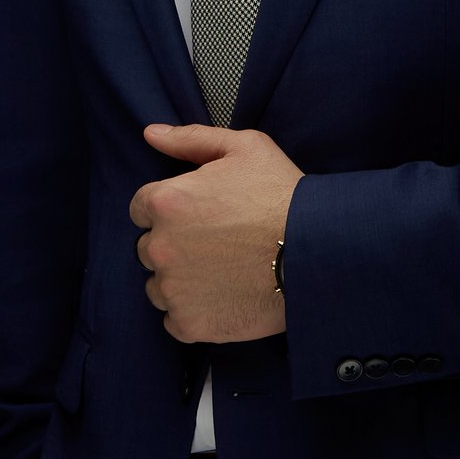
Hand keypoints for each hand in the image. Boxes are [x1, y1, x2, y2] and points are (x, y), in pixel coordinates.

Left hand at [130, 123, 300, 342]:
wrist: (317, 253)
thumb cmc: (282, 195)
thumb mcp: (244, 149)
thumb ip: (191, 139)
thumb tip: (151, 134)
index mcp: (166, 202)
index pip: (142, 208)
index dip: (171, 210)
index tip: (200, 216)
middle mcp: (160, 247)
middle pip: (149, 248)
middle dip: (175, 245)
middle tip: (217, 244)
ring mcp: (172, 290)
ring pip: (158, 286)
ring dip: (180, 281)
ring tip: (222, 272)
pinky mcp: (189, 324)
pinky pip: (175, 320)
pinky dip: (193, 313)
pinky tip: (223, 297)